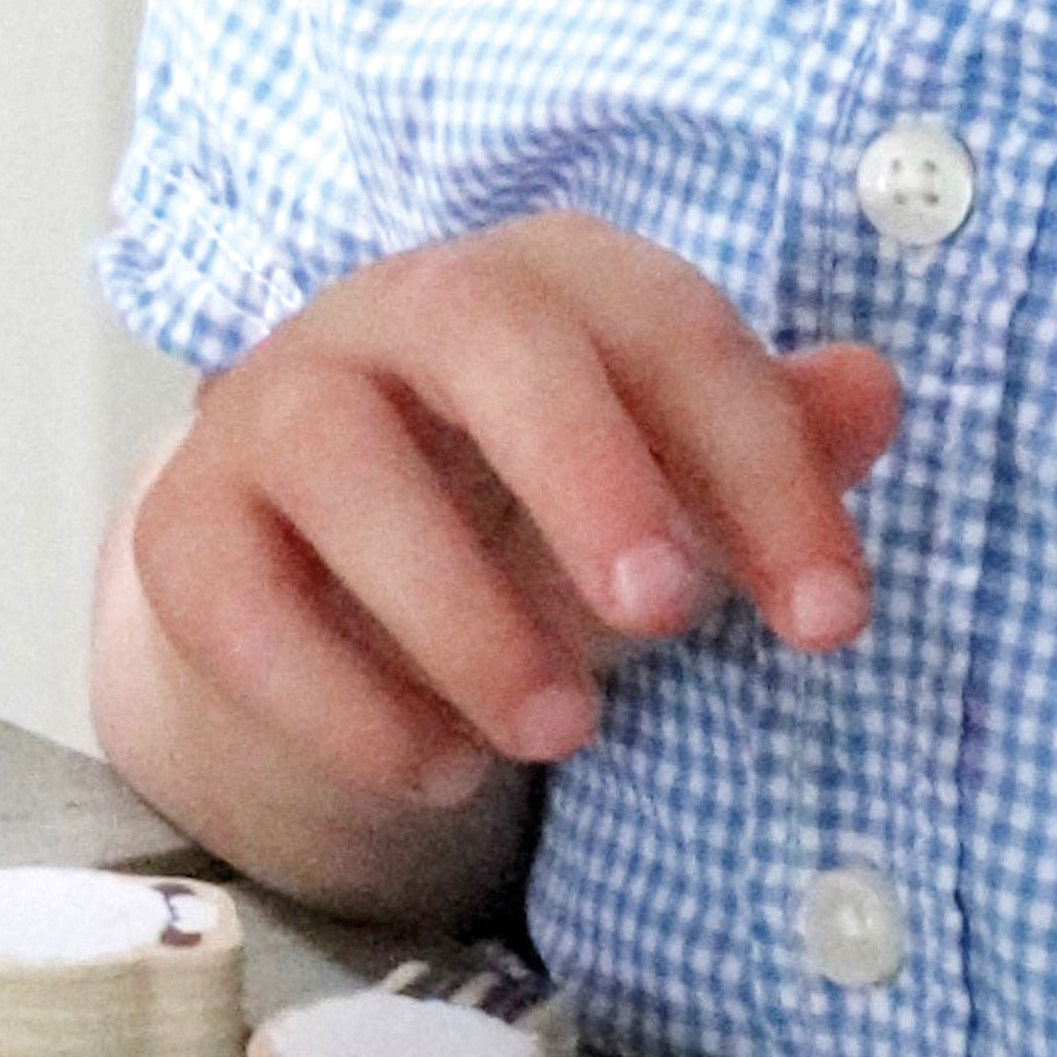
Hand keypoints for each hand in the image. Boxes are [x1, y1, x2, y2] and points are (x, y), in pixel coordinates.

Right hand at [111, 211, 900, 868]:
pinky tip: (438, 771)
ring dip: (458, 603)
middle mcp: (390, 315)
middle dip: (583, 463)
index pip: (660, 323)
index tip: (833, 620)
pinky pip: (230, 590)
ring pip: (334, 451)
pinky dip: (334, 693)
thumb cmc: (525, 521)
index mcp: (535, 286)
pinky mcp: (183, 527)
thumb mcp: (658, 493)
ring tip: (564, 732)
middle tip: (668, 616)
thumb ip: (762, 444)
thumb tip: (873, 390)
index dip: (760, 463)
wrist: (323, 593)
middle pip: (476, 321)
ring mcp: (268, 408)